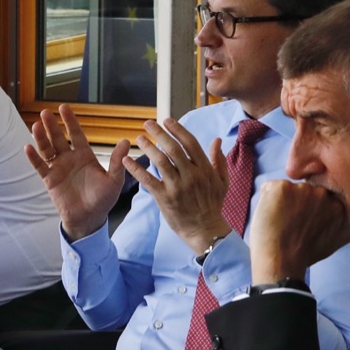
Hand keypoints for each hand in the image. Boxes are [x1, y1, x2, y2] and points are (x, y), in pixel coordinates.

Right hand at [25, 106, 130, 241]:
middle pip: (59, 139)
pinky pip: (40, 166)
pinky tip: (28, 148)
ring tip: (36, 126)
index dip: (70, 122)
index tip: (64, 108)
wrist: (89, 218)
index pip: (76, 134)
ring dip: (41, 138)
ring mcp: (58, 169)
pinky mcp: (50, 180)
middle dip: (52, 126)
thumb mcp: (114, 180)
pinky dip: (33, 158)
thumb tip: (125, 141)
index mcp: (85, 156)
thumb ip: (117, 161)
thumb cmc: (103, 199)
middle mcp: (70, 159)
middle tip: (45, 112)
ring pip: (47, 150)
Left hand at [125, 117, 231, 255]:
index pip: (190, 143)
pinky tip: (127, 160)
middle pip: (173, 148)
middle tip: (148, 124)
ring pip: (160, 161)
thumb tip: (217, 140)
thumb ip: (218, 160)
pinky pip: (148, 180)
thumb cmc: (213, 205)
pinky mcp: (164, 198)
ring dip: (148, 147)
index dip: (178, 129)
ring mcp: (177, 187)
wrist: (205, 230)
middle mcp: (191, 175)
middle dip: (159, 133)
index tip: (167, 120)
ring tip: (139, 138)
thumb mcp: (222, 181)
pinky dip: (136, 169)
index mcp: (204, 169)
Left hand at [247, 179, 349, 282]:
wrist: (281, 261)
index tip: (304, 223)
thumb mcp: (337, 241)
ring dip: (281, 201)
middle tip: (291, 224)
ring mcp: (301, 189)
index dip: (307, 209)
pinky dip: (266, 200)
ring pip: (287, 188)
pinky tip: (270, 217)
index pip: (319, 196)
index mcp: (337, 204)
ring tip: (281, 222)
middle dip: (297, 202)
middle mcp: (322, 193)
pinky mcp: (280, 188)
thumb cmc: (305, 254)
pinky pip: (269, 187)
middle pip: (304, 190)